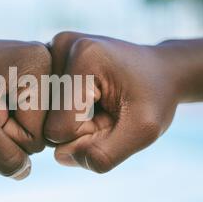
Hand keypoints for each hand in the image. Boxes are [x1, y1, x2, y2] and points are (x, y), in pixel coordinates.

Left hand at [0, 34, 50, 178]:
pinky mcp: (17, 76)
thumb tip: (24, 172)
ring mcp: (29, 69)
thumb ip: (2, 155)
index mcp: (37, 63)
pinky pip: (19, 116)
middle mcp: (41, 61)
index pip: (39, 135)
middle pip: (40, 131)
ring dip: (0, 125)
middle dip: (4, 130)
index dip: (2, 133)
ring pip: (30, 127)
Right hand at [44, 32, 178, 172]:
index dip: (87, 136)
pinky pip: (43, 103)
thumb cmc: (154, 99)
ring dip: (71, 120)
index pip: (58, 130)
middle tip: (108, 109)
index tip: (113, 117)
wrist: (160, 70)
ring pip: (43, 114)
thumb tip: (60, 156)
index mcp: (83, 57)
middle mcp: (60, 45)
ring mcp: (51, 48)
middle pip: (47, 122)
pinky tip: (86, 96)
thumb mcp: (144, 132)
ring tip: (99, 102)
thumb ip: (105, 154)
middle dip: (78, 127)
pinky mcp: (48, 56)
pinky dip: (64, 110)